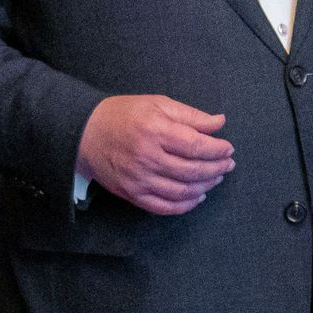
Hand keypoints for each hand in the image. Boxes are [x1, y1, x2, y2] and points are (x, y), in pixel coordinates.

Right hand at [76, 94, 232, 214]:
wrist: (85, 133)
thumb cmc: (123, 115)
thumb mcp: (157, 104)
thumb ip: (190, 115)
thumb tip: (219, 122)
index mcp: (155, 130)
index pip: (196, 146)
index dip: (217, 150)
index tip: (228, 148)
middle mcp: (147, 157)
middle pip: (192, 170)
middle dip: (216, 169)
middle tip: (227, 164)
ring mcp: (139, 179)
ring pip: (182, 191)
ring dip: (205, 187)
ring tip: (215, 178)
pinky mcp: (132, 194)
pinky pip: (164, 207)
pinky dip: (185, 205)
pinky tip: (197, 197)